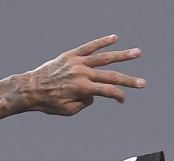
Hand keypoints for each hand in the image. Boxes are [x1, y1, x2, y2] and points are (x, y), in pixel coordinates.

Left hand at [13, 35, 145, 114]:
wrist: (31, 88)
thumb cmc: (49, 103)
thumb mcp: (69, 110)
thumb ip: (84, 103)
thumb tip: (92, 95)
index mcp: (83, 89)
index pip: (108, 92)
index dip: (118, 96)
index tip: (122, 100)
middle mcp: (83, 74)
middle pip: (111, 76)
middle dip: (129, 81)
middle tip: (143, 83)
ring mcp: (78, 62)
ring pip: (104, 58)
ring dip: (122, 56)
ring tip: (137, 53)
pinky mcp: (71, 55)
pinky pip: (89, 47)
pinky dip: (102, 42)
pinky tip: (114, 38)